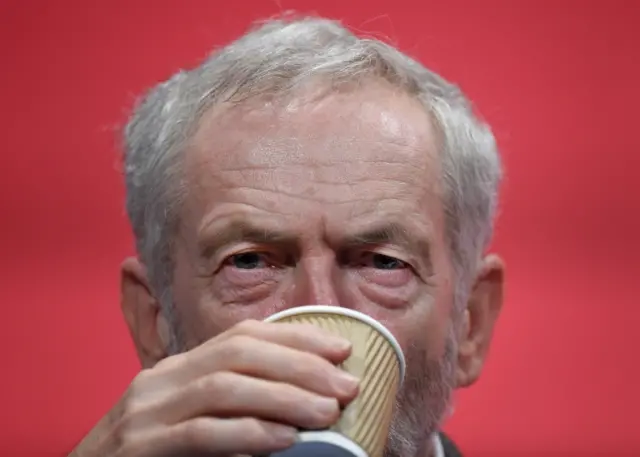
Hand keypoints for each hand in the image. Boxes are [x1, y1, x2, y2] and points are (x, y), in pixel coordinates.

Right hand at [68, 319, 357, 456]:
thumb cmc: (155, 453)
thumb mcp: (194, 417)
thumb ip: (234, 404)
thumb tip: (304, 401)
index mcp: (181, 367)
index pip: (244, 334)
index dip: (296, 336)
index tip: (341, 349)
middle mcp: (164, 378)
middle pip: (239, 353)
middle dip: (299, 364)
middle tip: (346, 385)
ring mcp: (148, 410)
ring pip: (224, 387)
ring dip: (283, 396)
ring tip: (327, 412)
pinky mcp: (140, 446)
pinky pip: (200, 433)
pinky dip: (248, 434)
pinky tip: (285, 440)